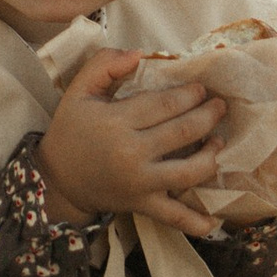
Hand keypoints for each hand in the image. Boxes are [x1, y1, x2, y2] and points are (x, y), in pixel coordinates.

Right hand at [38, 50, 226, 239]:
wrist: (57, 179)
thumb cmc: (71, 130)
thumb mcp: (79, 90)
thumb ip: (105, 64)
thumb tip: (139, 53)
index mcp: (117, 122)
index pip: (164, 104)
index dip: (189, 94)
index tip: (202, 88)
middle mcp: (132, 153)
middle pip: (182, 132)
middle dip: (208, 116)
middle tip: (220, 106)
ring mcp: (140, 183)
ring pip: (189, 171)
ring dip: (212, 155)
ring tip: (219, 141)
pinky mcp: (142, 205)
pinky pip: (173, 217)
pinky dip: (195, 222)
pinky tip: (213, 220)